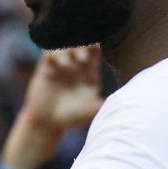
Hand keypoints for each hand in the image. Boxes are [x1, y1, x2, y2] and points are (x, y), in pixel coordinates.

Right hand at [0, 46, 102, 168]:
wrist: (48, 123)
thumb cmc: (72, 118)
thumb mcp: (91, 110)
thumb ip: (103, 103)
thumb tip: (121, 100)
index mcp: (90, 72)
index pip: (95, 52)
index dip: (96, 47)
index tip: (97, 50)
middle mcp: (76, 66)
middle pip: (81, 44)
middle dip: (83, 47)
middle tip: (83, 59)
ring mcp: (61, 66)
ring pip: (65, 45)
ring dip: (69, 51)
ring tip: (69, 66)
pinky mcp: (46, 68)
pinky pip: (50, 52)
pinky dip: (56, 54)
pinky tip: (60, 66)